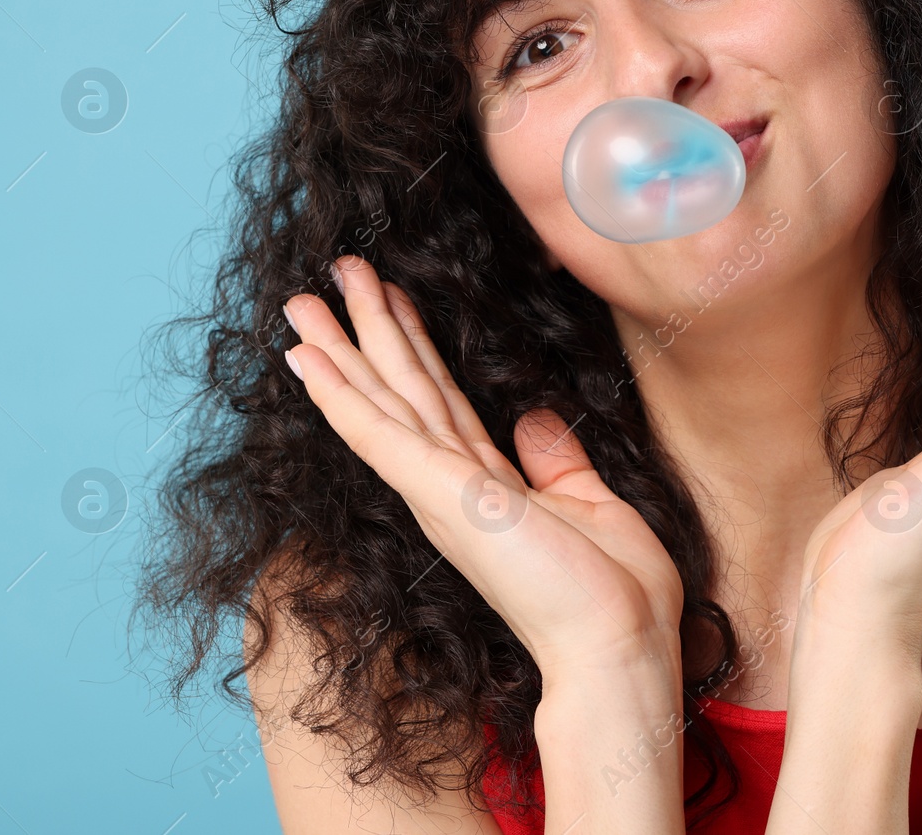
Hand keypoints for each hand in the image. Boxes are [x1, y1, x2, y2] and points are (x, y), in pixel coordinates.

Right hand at [283, 255, 683, 681]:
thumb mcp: (593, 506)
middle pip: (400, 392)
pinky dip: (340, 395)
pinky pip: (379, 434)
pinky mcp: (443, 494)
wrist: (618, 646)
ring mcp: (441, 492)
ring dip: (342, 347)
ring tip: (303, 299)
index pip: (439, 403)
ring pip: (382, 401)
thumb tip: (535, 421)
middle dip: (365, 332)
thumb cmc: (614, 595)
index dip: (412, 348)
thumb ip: (558, 463)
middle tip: (333, 276)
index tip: (391, 300)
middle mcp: (452, 488)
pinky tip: (308, 359)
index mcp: (487, 489)